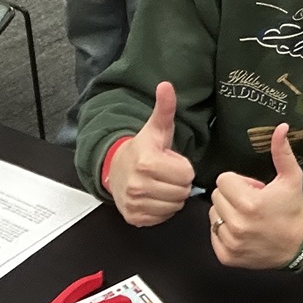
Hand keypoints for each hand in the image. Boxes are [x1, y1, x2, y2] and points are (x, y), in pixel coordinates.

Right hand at [107, 82, 195, 226]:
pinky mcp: (134, 217)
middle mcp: (138, 185)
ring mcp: (135, 203)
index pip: (187, 174)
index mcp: (147, 162)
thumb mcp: (156, 128)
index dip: (183, 167)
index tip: (170, 161)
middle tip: (166, 173)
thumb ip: (165, 108)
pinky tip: (154, 196)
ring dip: (172, 196)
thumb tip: (166, 85)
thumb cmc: (142, 149)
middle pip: (182, 191)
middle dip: (178, 182)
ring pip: (175, 206)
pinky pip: (163, 217)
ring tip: (160, 183)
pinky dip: (162, 209)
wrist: (114, 168)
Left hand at [209, 123, 302, 268]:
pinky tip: (243, 232)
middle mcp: (237, 224)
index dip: (240, 182)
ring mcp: (230, 242)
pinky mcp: (226, 256)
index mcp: (249, 203)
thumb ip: (282, 152)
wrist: (299, 246)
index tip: (254, 190)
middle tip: (251, 203)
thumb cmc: (293, 210)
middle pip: (216, 196)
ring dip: (227, 214)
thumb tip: (281, 127)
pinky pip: (213, 235)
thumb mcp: (292, 179)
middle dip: (232, 196)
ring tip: (247, 217)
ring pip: (213, 215)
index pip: (223, 180)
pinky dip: (224, 232)